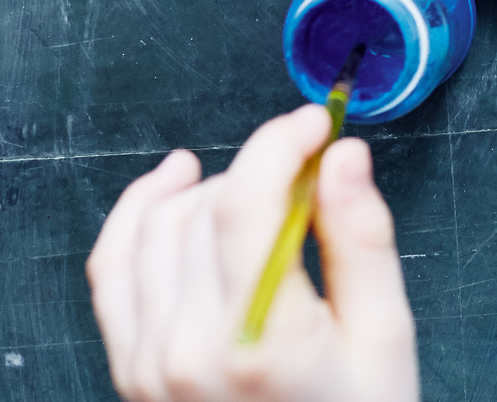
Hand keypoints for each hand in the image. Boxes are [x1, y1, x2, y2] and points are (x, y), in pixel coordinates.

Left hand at [85, 107, 419, 401]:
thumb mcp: (386, 340)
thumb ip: (362, 241)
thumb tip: (343, 157)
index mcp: (260, 342)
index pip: (245, 203)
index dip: (279, 144)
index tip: (314, 125)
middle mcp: (188, 352)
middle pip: (202, 208)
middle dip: (258, 167)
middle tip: (308, 166)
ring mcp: (148, 365)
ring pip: (153, 226)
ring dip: (204, 189)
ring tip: (253, 188)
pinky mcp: (129, 371)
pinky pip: (110, 269)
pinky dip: (134, 217)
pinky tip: (172, 190)